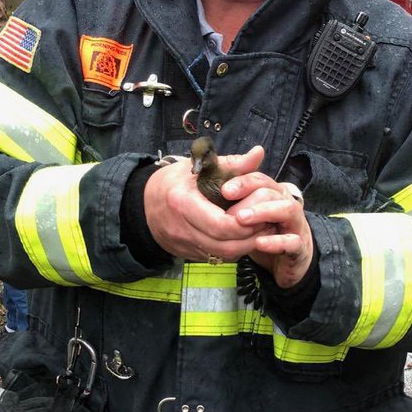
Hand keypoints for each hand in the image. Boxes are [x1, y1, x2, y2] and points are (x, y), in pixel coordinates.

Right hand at [144, 145, 276, 261]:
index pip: (221, 225)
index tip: (260, 213)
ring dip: (244, 246)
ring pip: (222, 256)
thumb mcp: (200, 166)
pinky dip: (233, 250)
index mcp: (183, 203)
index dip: (245, 224)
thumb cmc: (174, 181)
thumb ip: (232, 163)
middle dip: (250, 238)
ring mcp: (184, 245)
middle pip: (225, 245)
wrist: (144, 203)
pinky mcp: (187, 255)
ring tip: (259, 231)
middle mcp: (182, 229)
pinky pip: (216, 258)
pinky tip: (243, 238)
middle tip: (268, 225)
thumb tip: (259, 154)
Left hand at [223, 169, 314, 288]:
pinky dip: (276, 242)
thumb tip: (215, 185)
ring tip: (241, 220)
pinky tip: (259, 243)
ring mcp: (295, 225)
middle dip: (248, 199)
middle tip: (228, 211)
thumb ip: (234, 201)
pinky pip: (292, 241)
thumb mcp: (246, 216)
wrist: (289, 262)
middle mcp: (286, 204)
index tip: (224, 190)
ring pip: (287, 209)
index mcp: (273, 194)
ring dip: (263, 212)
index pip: (260, 180)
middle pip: (271, 192)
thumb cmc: (264, 235)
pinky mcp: (299, 247)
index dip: (242, 183)